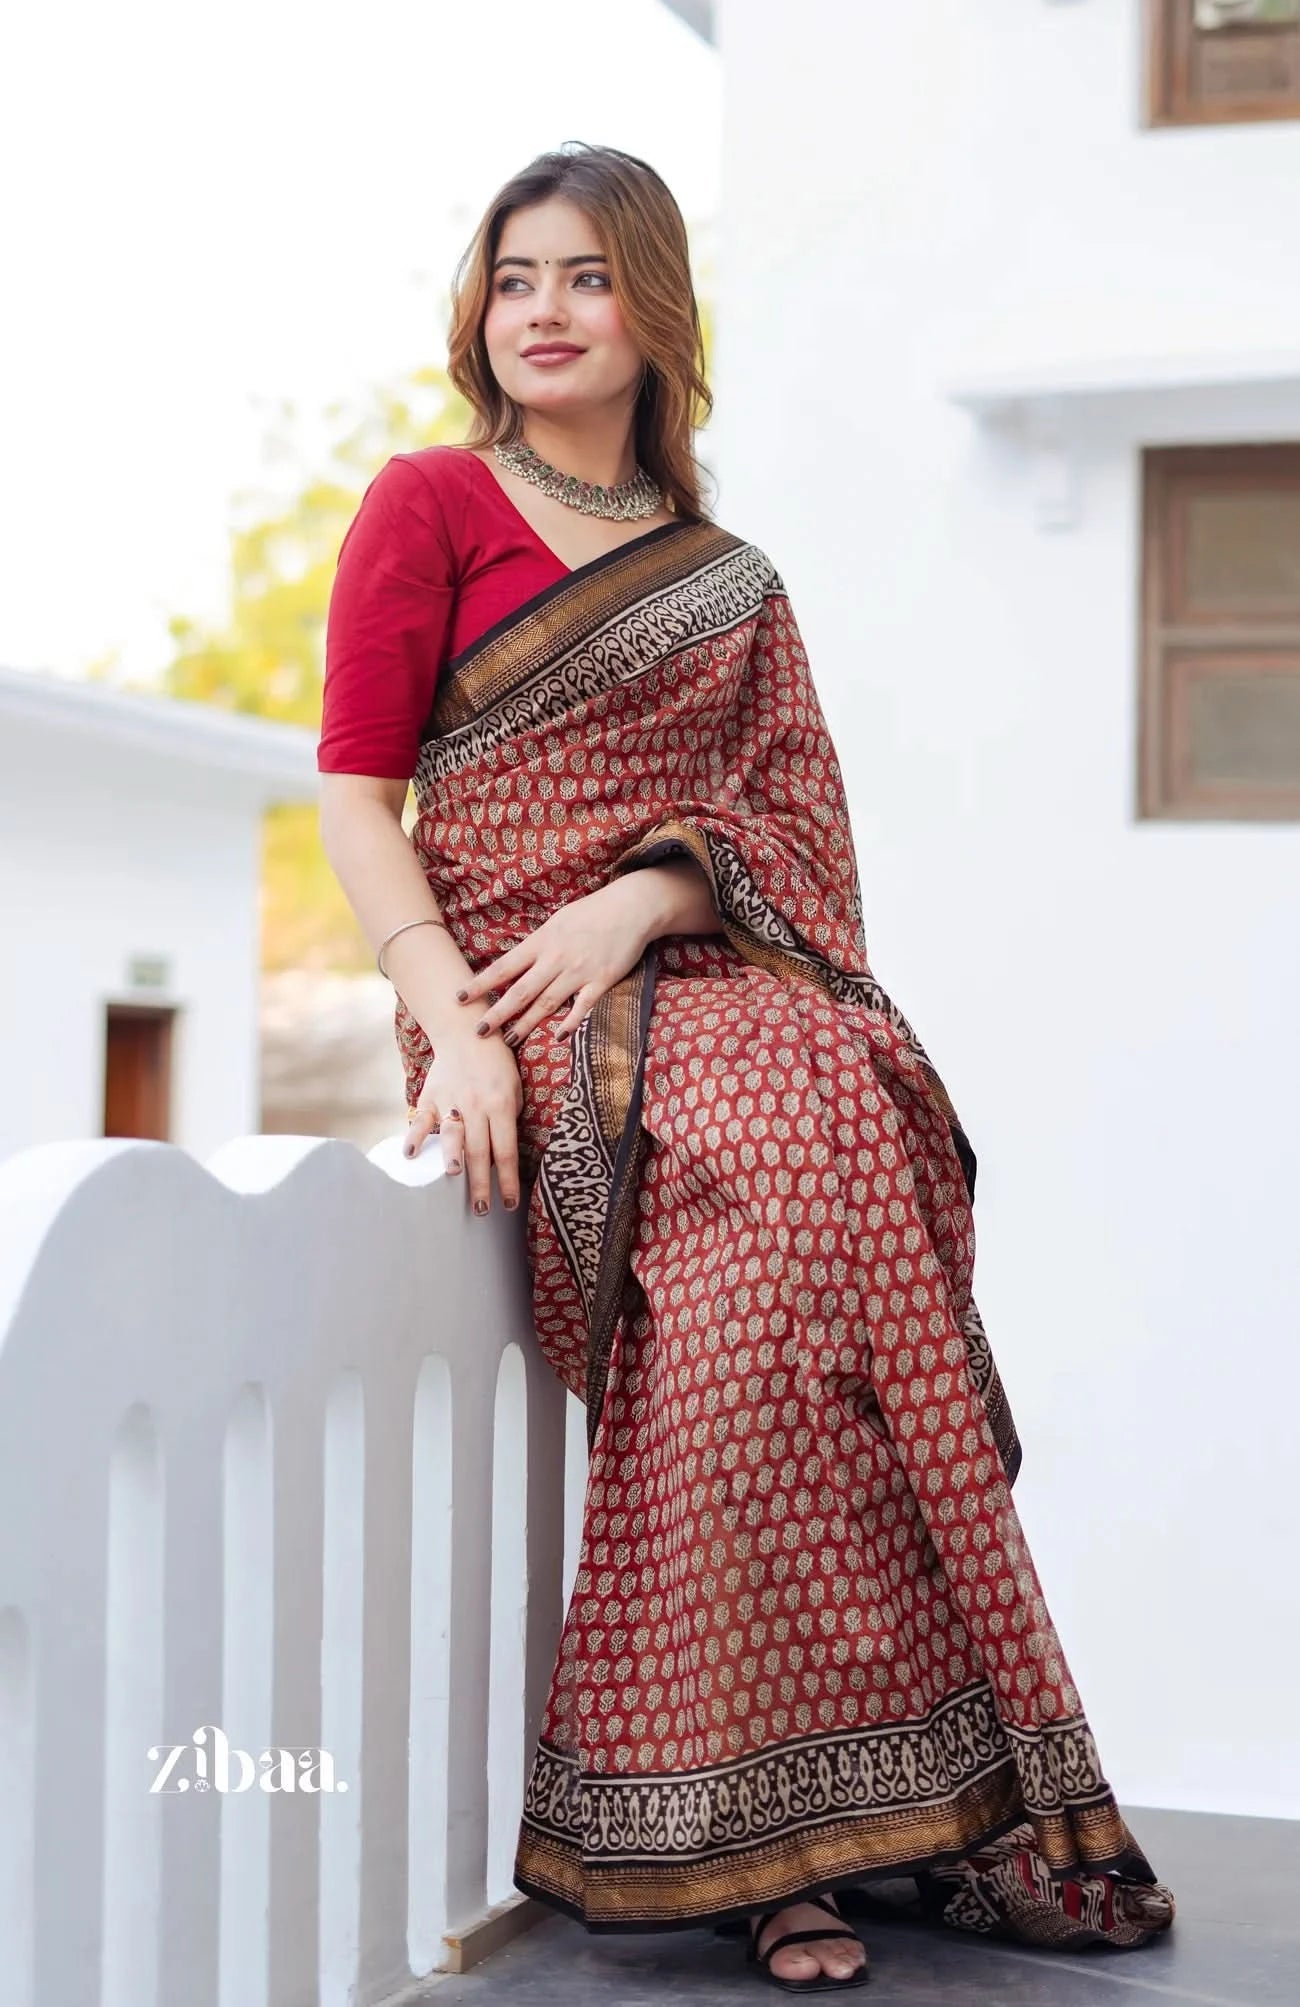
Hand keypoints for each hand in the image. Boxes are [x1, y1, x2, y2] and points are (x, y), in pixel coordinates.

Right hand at [404, 1020, 523, 1214]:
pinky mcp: (430, 1096)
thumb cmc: (496, 1063)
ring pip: (452, 1133)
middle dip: (482, 1183)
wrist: (465, 1031)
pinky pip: (422, 1119)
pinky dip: (416, 1136)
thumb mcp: (515, 1087)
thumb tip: (502, 1152)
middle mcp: (476, 1105)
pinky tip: (411, 1154)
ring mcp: (451, 1100)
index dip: (508, 1179)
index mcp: (501, 1105)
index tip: (509, 1204)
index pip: (506, 1150)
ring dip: (453, 1156)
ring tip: (452, 1177)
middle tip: (482, 1210)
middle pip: (480, 1150)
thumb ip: (510, 1117)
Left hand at [453, 876, 656, 1046]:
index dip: (480, 984)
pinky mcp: (601, 981)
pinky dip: (570, 1022)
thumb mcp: (556, 922)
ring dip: (526, 1024)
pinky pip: (582, 1006)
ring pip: (546, 1003)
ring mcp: (578, 972)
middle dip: (497, 1013)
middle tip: (478, 1031)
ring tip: (509, 1040)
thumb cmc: (591, 913)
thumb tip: (515, 965)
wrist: (630, 908)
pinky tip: (557, 1036)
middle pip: (520, 991)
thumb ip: (537, 945)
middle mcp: (555, 959)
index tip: (459, 998)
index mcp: (541, 942)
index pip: (503, 967)